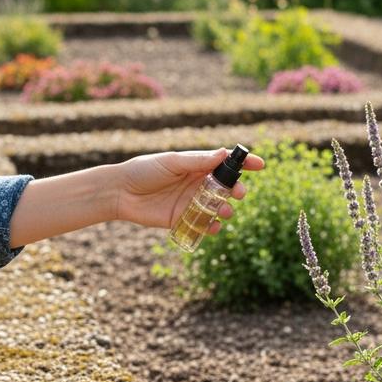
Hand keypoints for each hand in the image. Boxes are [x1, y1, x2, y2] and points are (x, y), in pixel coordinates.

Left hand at [114, 148, 263, 232]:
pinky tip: (212, 227)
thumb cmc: (144, 170)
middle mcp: (197, 183)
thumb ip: (196, 161)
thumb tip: (223, 154)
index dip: (244, 163)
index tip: (260, 164)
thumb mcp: (171, 162)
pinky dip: (212, 227)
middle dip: (236, 189)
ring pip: (218, 207)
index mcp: (196, 164)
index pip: (225, 162)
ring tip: (224, 211)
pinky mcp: (182, 219)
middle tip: (238, 193)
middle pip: (226, 187)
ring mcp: (191, 201)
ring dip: (226, 210)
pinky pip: (203, 224)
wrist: (120, 192)